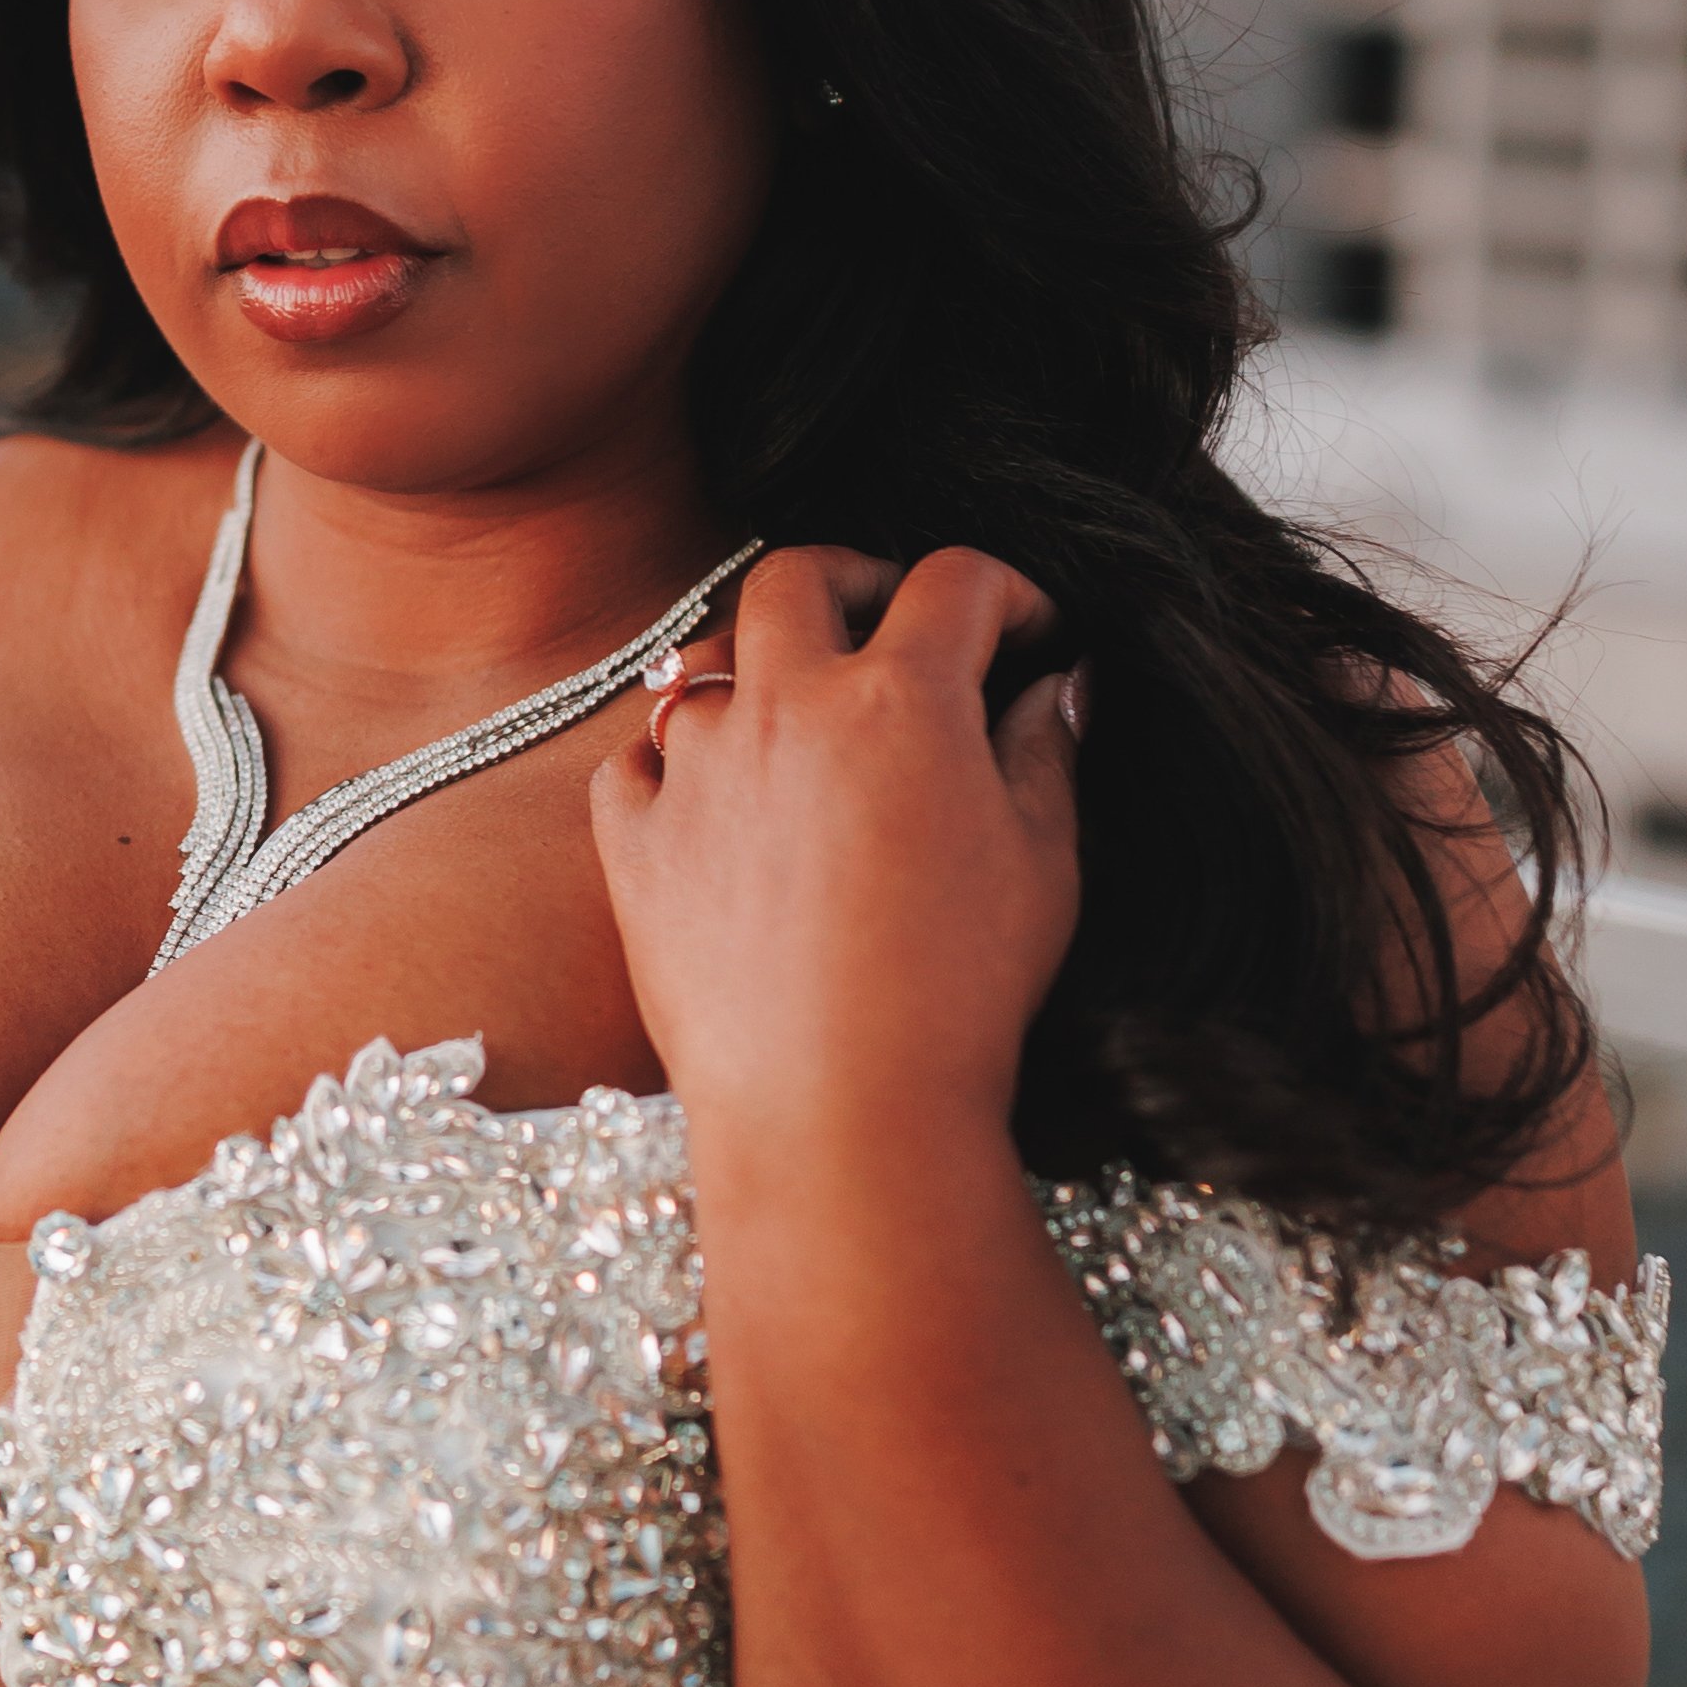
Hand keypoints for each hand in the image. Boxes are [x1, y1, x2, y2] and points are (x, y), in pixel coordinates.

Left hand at [590, 543, 1081, 1177]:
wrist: (841, 1110)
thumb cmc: (960, 994)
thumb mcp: (1044, 863)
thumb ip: (1044, 751)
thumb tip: (1054, 683)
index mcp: (901, 698)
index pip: (953, 581)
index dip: (1005, 591)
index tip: (1023, 630)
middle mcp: (784, 708)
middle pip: (799, 576)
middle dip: (853, 579)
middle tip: (887, 621)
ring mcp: (695, 773)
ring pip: (704, 665)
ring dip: (754, 673)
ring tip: (794, 719)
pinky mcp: (632, 846)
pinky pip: (632, 763)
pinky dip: (669, 764)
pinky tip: (711, 798)